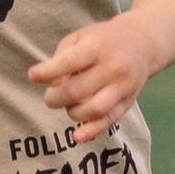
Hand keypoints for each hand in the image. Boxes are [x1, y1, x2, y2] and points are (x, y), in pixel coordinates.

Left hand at [26, 12, 154, 147]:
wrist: (141, 43)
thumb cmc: (102, 40)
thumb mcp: (80, 37)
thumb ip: (62, 57)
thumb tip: (53, 85)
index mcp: (98, 46)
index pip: (68, 63)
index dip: (46, 72)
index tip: (33, 76)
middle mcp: (112, 67)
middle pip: (77, 91)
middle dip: (55, 98)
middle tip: (49, 97)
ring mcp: (123, 86)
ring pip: (93, 110)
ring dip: (72, 113)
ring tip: (67, 106)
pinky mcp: (128, 101)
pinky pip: (109, 121)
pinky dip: (92, 131)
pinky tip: (77, 136)